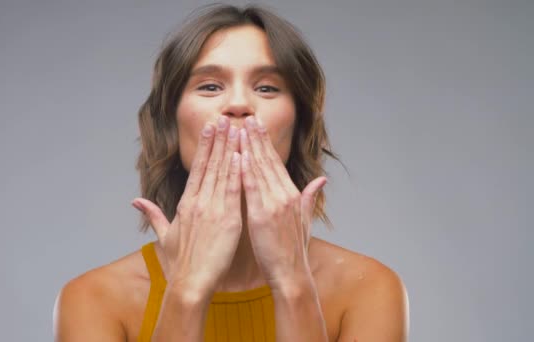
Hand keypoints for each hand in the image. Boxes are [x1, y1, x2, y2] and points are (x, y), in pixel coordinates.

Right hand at [132, 116, 242, 297]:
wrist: (189, 283)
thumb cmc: (179, 263)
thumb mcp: (163, 235)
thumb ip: (152, 215)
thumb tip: (135, 201)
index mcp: (185, 203)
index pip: (197, 168)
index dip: (204, 147)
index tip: (210, 128)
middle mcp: (198, 202)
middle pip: (209, 165)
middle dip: (217, 140)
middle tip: (224, 118)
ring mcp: (212, 209)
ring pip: (222, 173)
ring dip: (229, 149)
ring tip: (235, 128)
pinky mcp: (227, 220)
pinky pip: (233, 192)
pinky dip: (237, 173)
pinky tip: (241, 156)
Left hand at [239, 116, 326, 288]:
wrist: (291, 274)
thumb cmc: (293, 251)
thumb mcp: (305, 220)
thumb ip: (310, 197)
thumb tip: (321, 180)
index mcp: (292, 195)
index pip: (276, 163)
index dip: (266, 143)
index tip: (258, 126)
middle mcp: (284, 195)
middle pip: (268, 161)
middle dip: (257, 137)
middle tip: (248, 117)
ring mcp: (274, 204)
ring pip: (259, 169)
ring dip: (248, 147)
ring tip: (239, 128)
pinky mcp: (261, 215)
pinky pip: (251, 188)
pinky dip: (244, 170)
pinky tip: (237, 155)